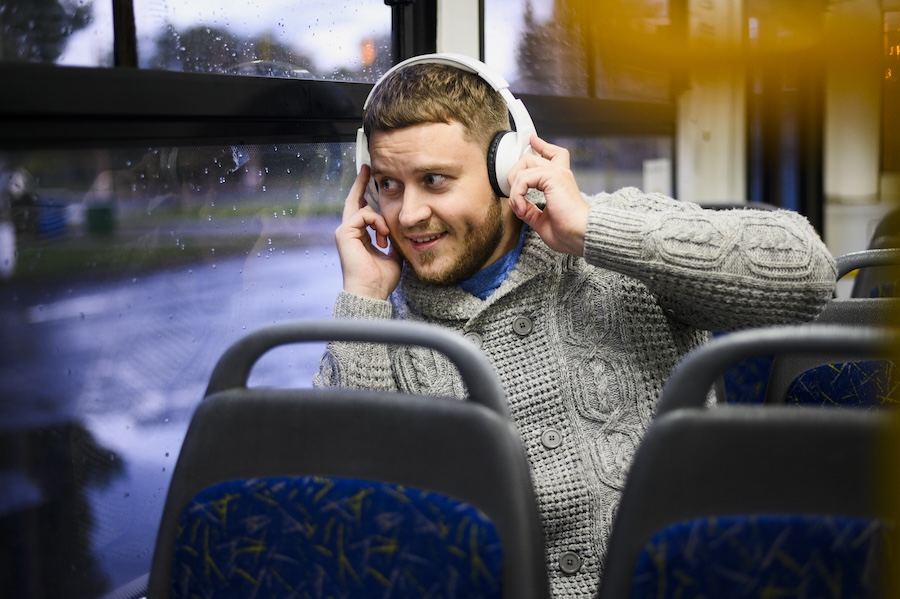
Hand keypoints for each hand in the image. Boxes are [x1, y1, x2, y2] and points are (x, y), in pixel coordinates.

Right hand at [335, 165, 402, 298]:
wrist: (371, 291)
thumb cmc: (380, 278)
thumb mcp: (393, 254)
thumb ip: (393, 239)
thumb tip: (399, 229)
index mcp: (360, 237)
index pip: (362, 211)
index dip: (366, 195)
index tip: (371, 181)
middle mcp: (349, 232)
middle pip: (354, 201)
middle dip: (360, 183)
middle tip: (367, 167)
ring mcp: (344, 231)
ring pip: (362, 208)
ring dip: (380, 219)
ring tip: (386, 237)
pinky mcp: (344, 233)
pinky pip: (362, 214)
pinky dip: (376, 222)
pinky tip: (382, 236)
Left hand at [507, 135, 588, 256]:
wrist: (581, 236)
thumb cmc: (568, 233)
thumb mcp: (542, 221)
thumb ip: (530, 210)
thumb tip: (517, 205)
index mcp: (560, 182)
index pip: (552, 155)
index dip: (541, 146)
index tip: (532, 139)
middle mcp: (560, 173)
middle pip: (530, 158)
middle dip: (514, 176)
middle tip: (515, 199)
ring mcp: (557, 173)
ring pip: (523, 166)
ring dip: (514, 191)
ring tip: (520, 209)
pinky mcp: (553, 177)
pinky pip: (523, 178)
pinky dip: (517, 194)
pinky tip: (522, 209)